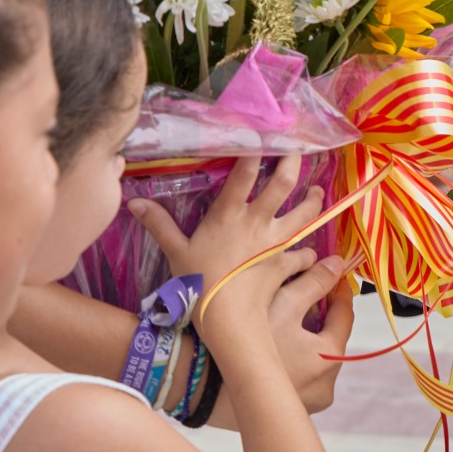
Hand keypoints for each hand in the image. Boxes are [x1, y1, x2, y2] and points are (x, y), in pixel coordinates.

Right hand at [130, 157, 325, 339]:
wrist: (228, 319)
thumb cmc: (198, 285)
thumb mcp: (175, 253)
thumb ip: (159, 225)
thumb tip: (134, 202)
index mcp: (229, 215)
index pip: (244, 174)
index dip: (255, 151)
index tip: (264, 133)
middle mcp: (257, 222)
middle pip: (284, 183)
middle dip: (294, 162)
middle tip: (300, 149)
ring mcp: (276, 242)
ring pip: (304, 213)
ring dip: (314, 201)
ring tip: (318, 192)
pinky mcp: (286, 262)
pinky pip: (304, 255)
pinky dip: (308, 253)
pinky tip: (310, 252)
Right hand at [206, 257, 355, 428]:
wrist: (201, 382)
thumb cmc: (246, 339)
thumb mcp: (286, 302)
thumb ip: (316, 281)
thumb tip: (339, 264)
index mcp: (330, 358)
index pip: (345, 317)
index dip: (338, 292)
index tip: (333, 276)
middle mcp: (326, 387)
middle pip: (330, 339)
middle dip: (320, 316)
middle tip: (307, 293)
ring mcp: (309, 402)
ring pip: (315, 358)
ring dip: (307, 337)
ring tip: (288, 317)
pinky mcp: (289, 410)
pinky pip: (300, 376)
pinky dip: (294, 358)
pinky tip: (277, 344)